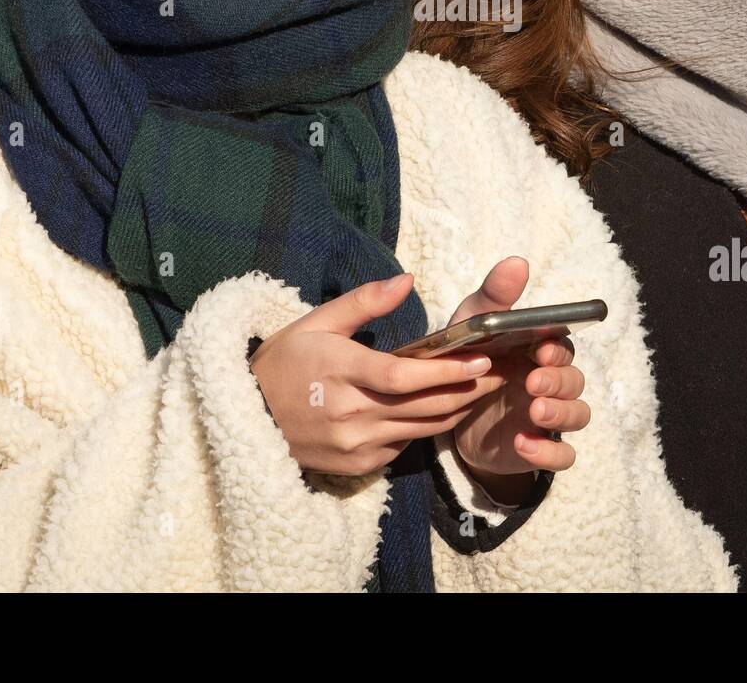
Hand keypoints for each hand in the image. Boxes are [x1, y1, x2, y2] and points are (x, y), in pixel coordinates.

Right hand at [247, 273, 503, 475]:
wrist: (244, 418)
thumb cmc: (282, 363)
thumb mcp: (315, 322)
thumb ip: (364, 301)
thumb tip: (407, 280)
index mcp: (340, 371)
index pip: (404, 376)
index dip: (446, 371)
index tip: (481, 358)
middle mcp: (350, 413)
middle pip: (423, 406)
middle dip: (469, 389)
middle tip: (503, 372)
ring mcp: (354, 445)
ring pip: (421, 429)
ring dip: (457, 410)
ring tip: (486, 389)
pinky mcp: (356, 465)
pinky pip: (403, 447)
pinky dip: (427, 428)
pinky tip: (447, 410)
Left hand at [444, 256, 590, 497]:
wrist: (449, 413)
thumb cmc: (469, 358)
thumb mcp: (473, 325)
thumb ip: (495, 296)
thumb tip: (518, 261)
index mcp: (540, 349)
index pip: (564, 346)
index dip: (557, 348)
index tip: (541, 349)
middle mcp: (551, 381)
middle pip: (575, 380)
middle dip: (559, 381)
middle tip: (534, 382)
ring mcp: (548, 415)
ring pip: (578, 415)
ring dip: (561, 413)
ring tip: (534, 411)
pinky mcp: (540, 446)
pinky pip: (563, 455)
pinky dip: (549, 453)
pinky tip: (523, 445)